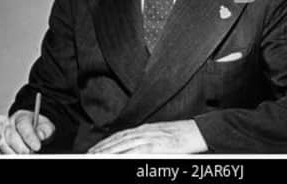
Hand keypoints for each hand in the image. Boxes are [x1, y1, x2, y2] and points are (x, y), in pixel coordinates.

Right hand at [0, 110, 54, 153]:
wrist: (32, 127)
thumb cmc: (38, 127)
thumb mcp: (46, 126)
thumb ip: (45, 130)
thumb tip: (40, 136)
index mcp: (21, 117)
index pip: (23, 126)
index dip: (30, 138)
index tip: (37, 147)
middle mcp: (9, 123)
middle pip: (11, 136)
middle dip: (22, 148)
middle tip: (30, 153)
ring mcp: (1, 132)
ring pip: (3, 144)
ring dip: (14, 152)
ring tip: (25, 155)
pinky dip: (8, 154)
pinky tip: (16, 154)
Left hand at [87, 120, 207, 153]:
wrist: (197, 131)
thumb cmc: (182, 134)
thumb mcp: (161, 133)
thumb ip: (147, 138)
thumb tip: (133, 146)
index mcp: (145, 128)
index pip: (120, 135)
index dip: (106, 142)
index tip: (96, 148)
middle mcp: (144, 132)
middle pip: (118, 140)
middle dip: (102, 148)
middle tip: (89, 154)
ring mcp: (149, 138)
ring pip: (122, 145)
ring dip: (107, 151)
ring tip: (96, 157)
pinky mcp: (154, 146)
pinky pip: (134, 151)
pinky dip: (122, 154)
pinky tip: (114, 158)